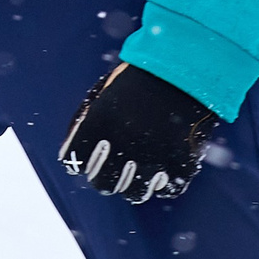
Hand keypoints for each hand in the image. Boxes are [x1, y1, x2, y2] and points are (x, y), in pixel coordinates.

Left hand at [58, 63, 219, 203]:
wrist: (188, 65)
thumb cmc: (142, 76)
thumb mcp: (106, 89)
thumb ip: (86, 119)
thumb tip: (70, 152)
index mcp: (99, 122)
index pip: (75, 162)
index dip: (79, 160)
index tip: (86, 159)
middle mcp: (123, 145)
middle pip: (103, 184)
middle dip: (105, 176)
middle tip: (113, 166)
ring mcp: (154, 158)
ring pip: (135, 193)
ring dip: (134, 182)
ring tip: (141, 166)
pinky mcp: (182, 165)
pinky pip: (168, 189)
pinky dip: (165, 180)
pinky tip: (164, 164)